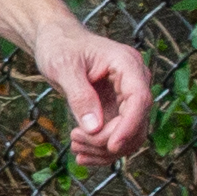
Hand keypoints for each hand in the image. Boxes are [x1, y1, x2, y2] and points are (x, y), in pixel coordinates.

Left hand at [37, 19, 156, 160]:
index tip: (111, 146)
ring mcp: (128, 98)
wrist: (56, 41)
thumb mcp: (63, 67)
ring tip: (75, 145)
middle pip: (137, 122)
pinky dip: (102, 149)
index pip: (140, 99)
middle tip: (75, 140)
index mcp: (127, 64)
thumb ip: (79, 96)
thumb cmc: (59, 46)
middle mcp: (134, 81)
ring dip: (104, 149)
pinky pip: (118, 137)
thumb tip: (94, 129)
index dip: (129, 126)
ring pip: (130, 135)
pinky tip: (81, 154)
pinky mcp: (118, 110)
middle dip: (108, 140)